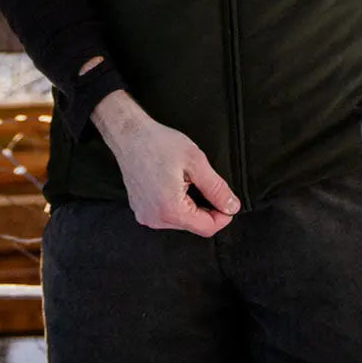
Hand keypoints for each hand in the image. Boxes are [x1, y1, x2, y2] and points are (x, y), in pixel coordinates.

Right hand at [91, 90, 239, 236]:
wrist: (129, 134)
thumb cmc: (159, 143)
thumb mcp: (195, 162)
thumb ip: (216, 188)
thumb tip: (232, 207)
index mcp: (170, 210)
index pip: (207, 228)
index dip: (223, 215)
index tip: (228, 200)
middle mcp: (155, 219)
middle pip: (194, 225)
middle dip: (206, 207)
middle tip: (202, 180)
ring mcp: (145, 216)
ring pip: (180, 220)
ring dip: (190, 205)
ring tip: (184, 179)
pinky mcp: (140, 210)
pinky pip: (166, 214)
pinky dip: (175, 203)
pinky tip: (172, 183)